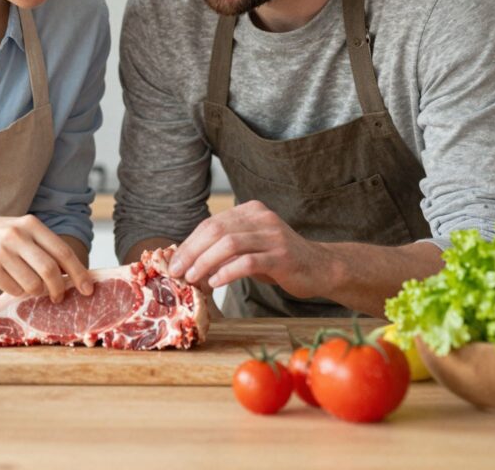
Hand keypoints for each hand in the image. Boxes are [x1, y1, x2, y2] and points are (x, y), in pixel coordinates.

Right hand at [0, 215, 93, 302]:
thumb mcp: (22, 230)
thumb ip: (44, 246)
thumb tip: (72, 273)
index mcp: (31, 225)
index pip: (63, 252)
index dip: (79, 273)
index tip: (88, 288)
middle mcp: (18, 236)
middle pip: (50, 270)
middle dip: (59, 289)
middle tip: (59, 297)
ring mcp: (2, 253)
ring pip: (33, 284)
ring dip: (36, 292)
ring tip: (30, 287)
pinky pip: (14, 290)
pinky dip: (18, 292)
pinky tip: (12, 283)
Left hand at [167, 201, 318, 298]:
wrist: (320, 268)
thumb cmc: (279, 261)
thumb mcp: (250, 248)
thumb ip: (225, 250)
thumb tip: (188, 264)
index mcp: (250, 211)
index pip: (211, 223)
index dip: (189, 243)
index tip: (174, 262)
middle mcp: (261, 218)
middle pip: (216, 230)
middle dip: (192, 252)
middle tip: (178, 272)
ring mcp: (273, 236)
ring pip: (229, 244)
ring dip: (205, 262)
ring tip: (193, 278)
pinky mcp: (282, 256)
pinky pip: (248, 262)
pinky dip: (227, 272)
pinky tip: (216, 282)